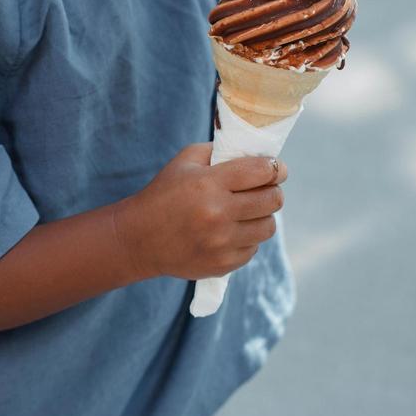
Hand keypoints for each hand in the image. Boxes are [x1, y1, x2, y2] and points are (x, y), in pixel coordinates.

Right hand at [112, 143, 287, 281]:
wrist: (138, 239)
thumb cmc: (163, 195)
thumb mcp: (184, 162)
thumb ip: (218, 151)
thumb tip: (255, 151)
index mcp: (209, 184)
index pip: (263, 171)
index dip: (276, 168)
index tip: (276, 169)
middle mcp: (218, 214)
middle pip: (273, 199)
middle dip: (273, 191)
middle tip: (264, 189)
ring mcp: (222, 242)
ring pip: (268, 227)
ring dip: (262, 217)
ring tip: (248, 212)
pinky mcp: (223, 264)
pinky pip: (253, 248)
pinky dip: (247, 238)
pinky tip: (230, 232)